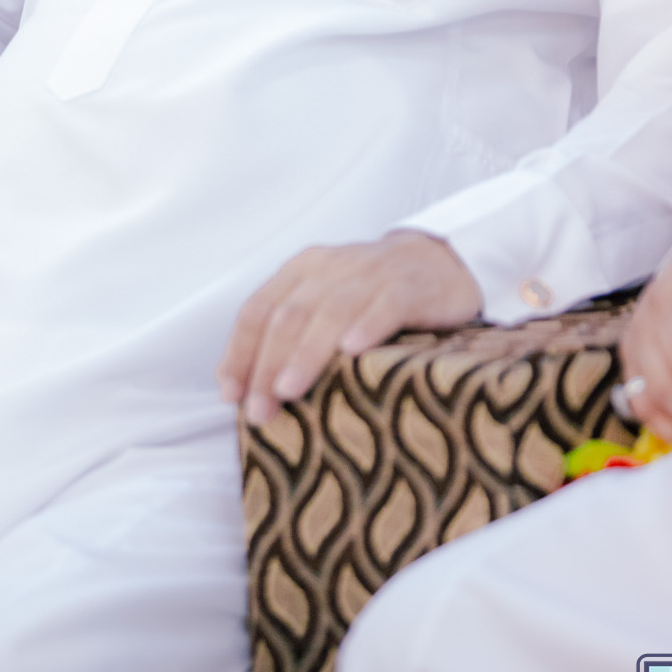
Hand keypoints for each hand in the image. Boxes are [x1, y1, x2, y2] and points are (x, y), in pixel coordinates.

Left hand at [217, 232, 482, 425]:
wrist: (441, 261)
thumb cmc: (371, 296)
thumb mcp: (324, 305)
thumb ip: (287, 335)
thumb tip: (239, 389)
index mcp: (301, 271)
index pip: (258, 310)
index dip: (240, 351)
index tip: (230, 394)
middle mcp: (329, 267)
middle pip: (288, 316)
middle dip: (267, 365)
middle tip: (259, 411)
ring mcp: (370, 273)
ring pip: (330, 311)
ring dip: (306, 353)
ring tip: (288, 389)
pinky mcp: (408, 285)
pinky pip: (384, 304)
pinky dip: (366, 325)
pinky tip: (352, 351)